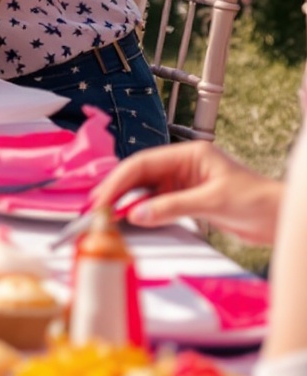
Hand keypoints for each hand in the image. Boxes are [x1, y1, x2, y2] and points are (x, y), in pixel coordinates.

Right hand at [92, 138, 283, 244]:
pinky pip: (158, 206)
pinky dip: (143, 213)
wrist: (278, 218)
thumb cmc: (255, 201)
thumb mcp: (211, 202)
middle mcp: (183, 166)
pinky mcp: (188, 203)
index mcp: (188, 154)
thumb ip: (172, 207)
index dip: (119, 180)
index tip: (102, 198)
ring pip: (146, 191)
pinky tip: (131, 221)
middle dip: (117, 190)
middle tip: (96, 208)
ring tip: (107, 216)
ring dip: (128, 203)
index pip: (144, 163)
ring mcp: (184, 185)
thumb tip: (137, 214)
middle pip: (141, 175)